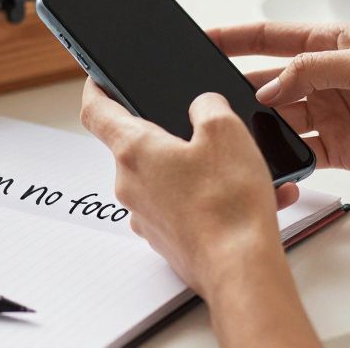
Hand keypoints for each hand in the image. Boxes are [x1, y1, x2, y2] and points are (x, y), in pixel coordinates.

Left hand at [80, 79, 319, 346]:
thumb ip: (209, 106)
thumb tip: (204, 106)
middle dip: (172, 133)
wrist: (240, 270)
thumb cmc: (227, 205)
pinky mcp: (169, 239)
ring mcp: (148, 216)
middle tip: (205, 127)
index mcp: (134, 150)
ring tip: (246, 169)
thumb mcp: (226, 131)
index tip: (98, 78)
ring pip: (170, 177)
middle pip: (139, 145)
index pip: (96, 111)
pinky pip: (187, 206)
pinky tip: (254, 196)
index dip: (96, 88)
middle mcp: (131, 184)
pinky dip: (214, 197)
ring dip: (202, 168)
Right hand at [209, 21, 349, 184]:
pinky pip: (299, 153)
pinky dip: (283, 160)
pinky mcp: (340, 149)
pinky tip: (268, 164)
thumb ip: (313, 70)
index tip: (199, 38)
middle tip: (206, 100)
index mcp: (331, 43)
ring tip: (233, 136)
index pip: (269, 36)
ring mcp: (331, 114)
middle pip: (267, 81)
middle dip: (237, 89)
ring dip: (258, 127)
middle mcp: (326, 77)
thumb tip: (269, 85)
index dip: (233, 37)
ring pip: (278, 119)